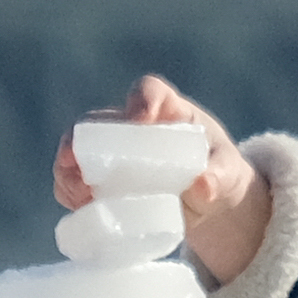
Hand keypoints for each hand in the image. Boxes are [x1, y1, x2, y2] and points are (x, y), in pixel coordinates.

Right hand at [58, 76, 271, 288]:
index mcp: (168, 110)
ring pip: (79, 150)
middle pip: (99, 121)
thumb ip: (220, 175)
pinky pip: (73, 182)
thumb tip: (202, 187)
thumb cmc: (218, 172)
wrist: (207, 200)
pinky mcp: (101, 182)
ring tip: (78, 192)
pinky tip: (76, 205)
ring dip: (69, 169)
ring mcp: (112, 154)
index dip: (141, 100)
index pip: (150, 92)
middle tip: (76, 161)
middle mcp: (131, 126)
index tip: (139, 118)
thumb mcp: (228, 172)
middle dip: (84, 139)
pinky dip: (69, 193)